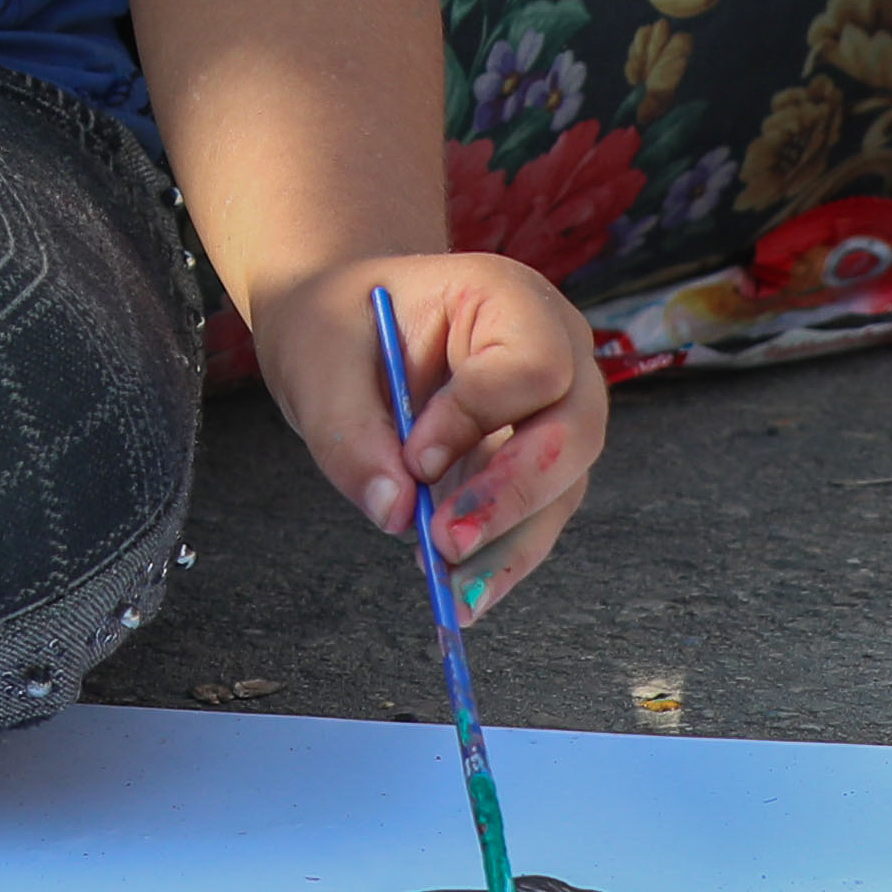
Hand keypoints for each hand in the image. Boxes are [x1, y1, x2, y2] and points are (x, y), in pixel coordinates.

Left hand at [246, 253, 607, 615]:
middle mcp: (555, 351)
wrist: (345, 324)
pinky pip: (537, 516)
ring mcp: (555, 410)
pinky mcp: (538, 462)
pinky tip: (459, 591)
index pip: (531, 364)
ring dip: (509, 545)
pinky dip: (500, 556)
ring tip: (450, 593)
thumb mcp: (318, 361)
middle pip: (573, 431)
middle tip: (445, 544)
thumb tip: (395, 513)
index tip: (415, 457)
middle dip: (510, 496)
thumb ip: (350, 432)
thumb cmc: (336, 322)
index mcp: (506, 298)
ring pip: (562, 488)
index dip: (479, 417)